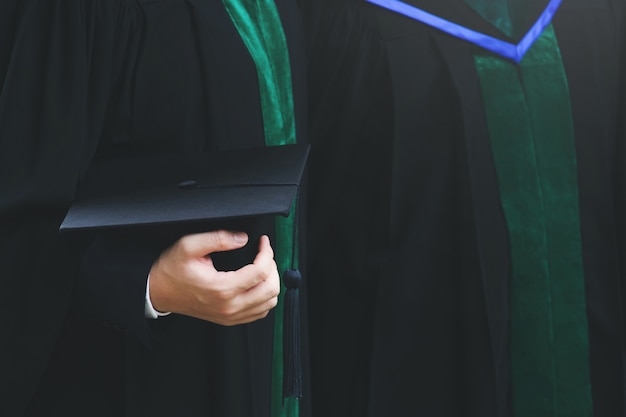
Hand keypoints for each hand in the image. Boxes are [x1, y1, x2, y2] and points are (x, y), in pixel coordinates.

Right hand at [148, 230, 279, 325]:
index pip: (260, 271)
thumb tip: (242, 238)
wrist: (159, 292)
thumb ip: (218, 238)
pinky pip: (260, 312)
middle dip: (272, 266)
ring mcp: (230, 316)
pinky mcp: (230, 319)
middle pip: (270, 289)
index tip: (263, 242)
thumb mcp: (189, 246)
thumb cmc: (171, 270)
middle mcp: (229, 306)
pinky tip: (257, 284)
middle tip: (263, 254)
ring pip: (269, 303)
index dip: (267, 252)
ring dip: (271, 282)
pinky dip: (265, 297)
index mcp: (222, 288)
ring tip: (262, 267)